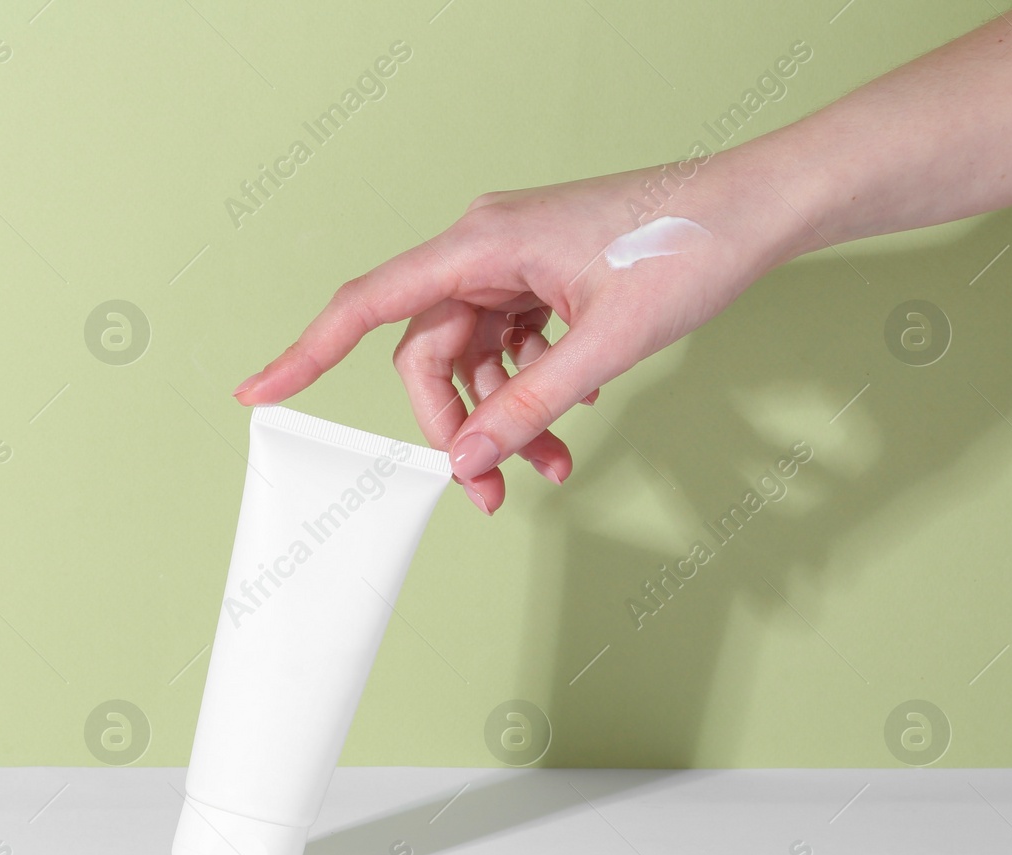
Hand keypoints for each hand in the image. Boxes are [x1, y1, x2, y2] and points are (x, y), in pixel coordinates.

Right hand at [232, 155, 805, 512]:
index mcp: (481, 243)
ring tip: (553, 467)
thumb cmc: (687, 247)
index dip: (305, 352)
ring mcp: (513, 261)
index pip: (368, 304)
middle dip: (455, 427)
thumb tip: (467, 459)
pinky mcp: (542, 275)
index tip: (255, 390)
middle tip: (493, 490)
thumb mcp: (606, 344)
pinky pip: (508, 345)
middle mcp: (485, 247)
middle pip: (427, 353)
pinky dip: (528, 390)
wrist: (756, 208)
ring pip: (472, 358)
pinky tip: (569, 421)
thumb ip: (529, 405)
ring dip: (502, 419)